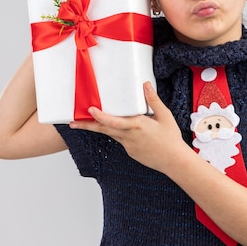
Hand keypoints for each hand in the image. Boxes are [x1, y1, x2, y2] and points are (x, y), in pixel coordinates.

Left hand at [69, 82, 193, 174]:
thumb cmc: (170, 138)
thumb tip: (145, 84)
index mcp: (137, 125)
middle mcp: (128, 136)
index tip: (90, 109)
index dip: (100, 116)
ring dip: (98, 128)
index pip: (113, 121)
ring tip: (86, 122)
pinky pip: (119, 140)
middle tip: (72, 122)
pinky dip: (115, 133)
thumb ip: (153, 100)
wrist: (174, 161)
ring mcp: (128, 146)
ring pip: (110, 134)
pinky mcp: (130, 151)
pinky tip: (118, 129)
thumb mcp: (164, 116)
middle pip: (103, 130)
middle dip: (87, 125)